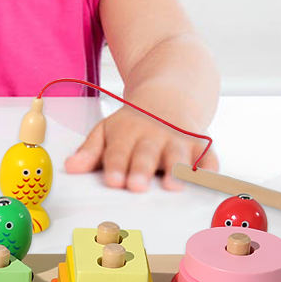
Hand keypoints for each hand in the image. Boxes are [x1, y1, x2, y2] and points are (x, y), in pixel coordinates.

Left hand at [64, 105, 217, 190]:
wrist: (168, 95)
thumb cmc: (133, 122)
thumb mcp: (107, 130)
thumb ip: (90, 152)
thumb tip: (70, 167)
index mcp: (126, 133)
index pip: (118, 151)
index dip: (115, 166)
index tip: (113, 181)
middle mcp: (153, 136)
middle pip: (146, 154)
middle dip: (141, 169)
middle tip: (136, 186)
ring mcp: (178, 139)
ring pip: (177, 155)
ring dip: (175, 170)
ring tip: (173, 186)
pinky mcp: (201, 144)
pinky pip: (208, 156)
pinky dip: (210, 168)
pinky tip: (209, 179)